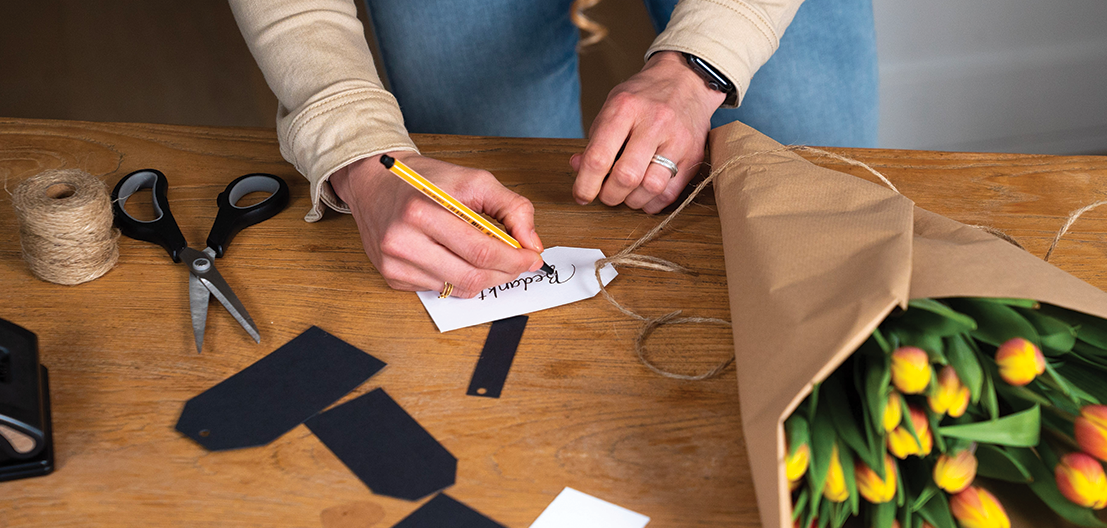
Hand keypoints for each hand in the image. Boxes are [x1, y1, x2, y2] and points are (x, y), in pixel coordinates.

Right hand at [329, 152, 544, 297]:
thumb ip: (511, 208)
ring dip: (486, 279)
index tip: (531, 257)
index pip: (481, 250)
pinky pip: (440, 289)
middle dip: (506, 272)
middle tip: (520, 263)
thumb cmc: (425, 180)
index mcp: (421, 211)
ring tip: (495, 261)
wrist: (375, 182)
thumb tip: (532, 243)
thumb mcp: (473, 180)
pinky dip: (460, 279)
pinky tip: (461, 260)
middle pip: (472, 275)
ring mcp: (394, 263)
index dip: (514, 259)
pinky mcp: (392, 276)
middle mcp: (402, 241)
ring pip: (459, 288)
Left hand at [571, 51, 726, 213]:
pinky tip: (645, 194)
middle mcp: (654, 122)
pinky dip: (653, 202)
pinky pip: (671, 192)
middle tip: (606, 194)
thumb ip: (596, 140)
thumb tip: (579, 169)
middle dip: (610, 195)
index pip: (599, 157)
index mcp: (626, 108)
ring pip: (651, 187)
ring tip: (627, 194)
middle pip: (626, 177)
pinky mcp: (694, 154)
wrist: (686, 80)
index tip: (582, 195)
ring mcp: (678, 139)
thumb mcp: (613, 107)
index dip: (586, 184)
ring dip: (632, 200)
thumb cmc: (643, 97)